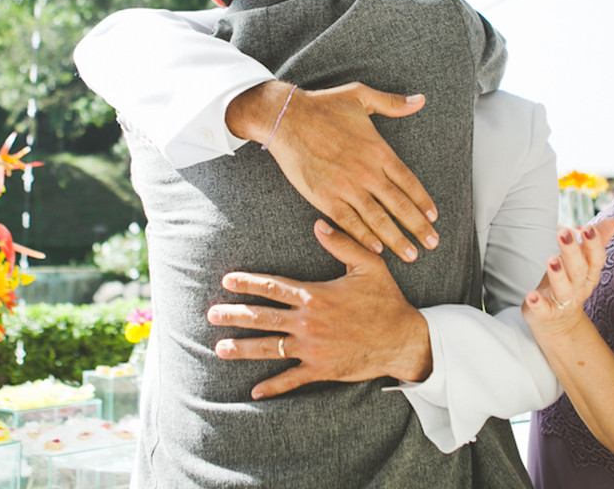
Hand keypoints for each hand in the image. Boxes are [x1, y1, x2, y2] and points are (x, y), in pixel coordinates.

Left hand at [207, 219, 430, 398]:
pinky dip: (273, 386)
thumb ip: (342, 243)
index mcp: (315, 295)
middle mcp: (308, 322)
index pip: (273, 287)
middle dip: (234, 315)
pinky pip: (292, 379)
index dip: (247, 283)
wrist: (403, 339)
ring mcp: (312, 348)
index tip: (227, 281)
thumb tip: (318, 223)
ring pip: (270, 348)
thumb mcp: (368, 265)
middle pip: (262, 317)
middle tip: (210, 314)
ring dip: (242, 348)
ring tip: (219, 348)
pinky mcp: (321, 369)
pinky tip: (254, 390)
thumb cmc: (386, 300)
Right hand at [228, 80, 437, 261]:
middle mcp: (366, 171)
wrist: (286, 118)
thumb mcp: (361, 96)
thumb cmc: (323, 106)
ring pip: (378, 219)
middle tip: (432, 244)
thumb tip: (420, 100)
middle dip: (418, 228)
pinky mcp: (325, 197)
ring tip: (411, 255)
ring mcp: (346, 186)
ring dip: (396, 239)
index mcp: (378, 150)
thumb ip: (393, 103)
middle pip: (399, 205)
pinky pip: (349, 222)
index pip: (408, 182)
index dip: (423, 202)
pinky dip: (364, 237)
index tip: (434, 217)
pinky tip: (377, 249)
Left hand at [522, 218, 613, 338]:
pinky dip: (537, 304)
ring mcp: (564, 302)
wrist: (558, 321)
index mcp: (590, 273)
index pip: (596, 258)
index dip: (594, 244)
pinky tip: (531, 296)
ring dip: (558, 274)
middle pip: (578, 270)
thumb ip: (595, 242)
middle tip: (563, 233)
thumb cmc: (569, 282)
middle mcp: (579, 287)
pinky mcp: (547, 314)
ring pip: (563, 289)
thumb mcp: (583, 262)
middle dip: (572, 251)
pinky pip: (544, 310)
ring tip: (551, 259)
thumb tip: (613, 221)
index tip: (588, 227)